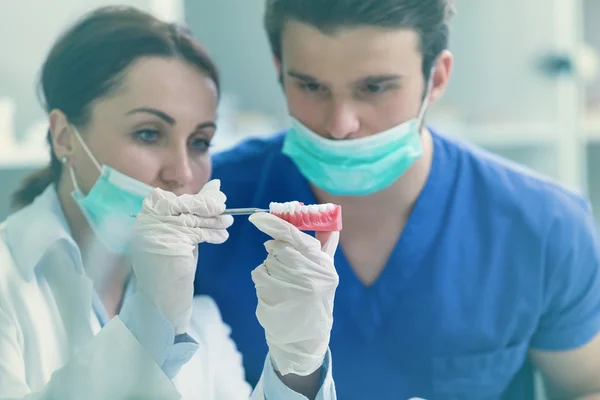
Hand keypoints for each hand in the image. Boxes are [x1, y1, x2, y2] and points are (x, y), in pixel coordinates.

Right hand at [130, 179, 232, 333]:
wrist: (161, 306)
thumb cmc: (170, 272)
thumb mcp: (180, 238)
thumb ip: (190, 216)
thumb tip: (213, 189)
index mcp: (143, 220)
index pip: (170, 199)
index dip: (196, 197)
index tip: (215, 193)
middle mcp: (144, 224)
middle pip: (182, 205)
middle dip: (207, 204)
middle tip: (224, 205)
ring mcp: (155, 232)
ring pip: (191, 217)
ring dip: (214, 219)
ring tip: (227, 222)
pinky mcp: (169, 243)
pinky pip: (197, 231)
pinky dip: (212, 232)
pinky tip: (221, 236)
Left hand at [249, 212, 339, 375]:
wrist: (305, 338)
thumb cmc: (316, 299)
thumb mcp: (327, 274)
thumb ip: (326, 246)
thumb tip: (330, 217)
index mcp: (323, 266)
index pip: (297, 238)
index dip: (277, 224)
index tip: (259, 217)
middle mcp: (309, 276)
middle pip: (280, 246)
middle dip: (276, 247)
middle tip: (279, 254)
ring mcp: (289, 287)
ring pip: (269, 259)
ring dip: (271, 264)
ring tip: (283, 280)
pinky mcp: (272, 296)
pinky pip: (259, 272)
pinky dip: (263, 276)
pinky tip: (274, 288)